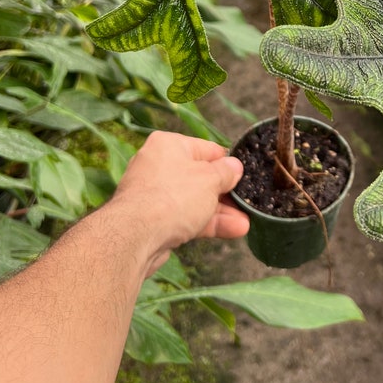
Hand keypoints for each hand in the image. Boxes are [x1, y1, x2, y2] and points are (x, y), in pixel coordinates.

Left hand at [110, 131, 249, 275]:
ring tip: (245, 223)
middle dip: (225, 194)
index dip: (227, 164)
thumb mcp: (210, 179)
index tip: (244, 177)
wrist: (135, 236)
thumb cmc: (174, 196)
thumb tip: (235, 167)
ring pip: (195, 201)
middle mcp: (158, 166)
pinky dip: (207, 223)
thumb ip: (226, 173)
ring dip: (220, 212)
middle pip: (201, 178)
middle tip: (246, 203)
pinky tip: (232, 230)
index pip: (206, 150)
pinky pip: (186, 218)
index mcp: (169, 146)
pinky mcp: (154, 221)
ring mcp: (155, 195)